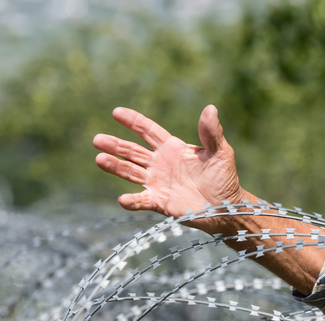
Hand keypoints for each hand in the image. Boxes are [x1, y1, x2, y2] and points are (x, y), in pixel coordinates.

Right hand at [93, 105, 242, 232]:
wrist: (226, 207)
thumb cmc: (225, 178)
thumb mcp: (220, 152)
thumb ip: (212, 133)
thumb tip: (210, 109)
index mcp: (172, 148)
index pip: (148, 131)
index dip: (133, 121)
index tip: (116, 112)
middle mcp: (160, 164)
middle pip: (132, 151)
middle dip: (115, 145)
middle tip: (97, 140)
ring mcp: (158, 183)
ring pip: (130, 172)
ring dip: (115, 167)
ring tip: (99, 159)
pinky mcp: (160, 202)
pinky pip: (142, 201)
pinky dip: (132, 201)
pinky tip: (123, 200)